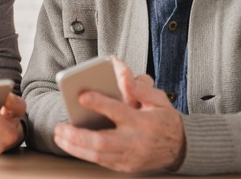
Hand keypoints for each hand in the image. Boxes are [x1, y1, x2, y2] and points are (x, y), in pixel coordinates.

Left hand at [53, 56, 184, 172]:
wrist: (180, 147)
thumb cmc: (164, 118)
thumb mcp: (158, 98)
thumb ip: (139, 87)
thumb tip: (122, 74)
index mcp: (143, 121)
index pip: (119, 111)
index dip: (99, 103)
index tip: (82, 95)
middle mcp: (135, 141)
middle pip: (102, 141)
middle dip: (77, 136)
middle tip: (59, 127)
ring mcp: (130, 157)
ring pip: (98, 155)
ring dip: (75, 147)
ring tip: (60, 136)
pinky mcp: (126, 166)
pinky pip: (101, 162)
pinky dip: (84, 154)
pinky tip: (72, 145)